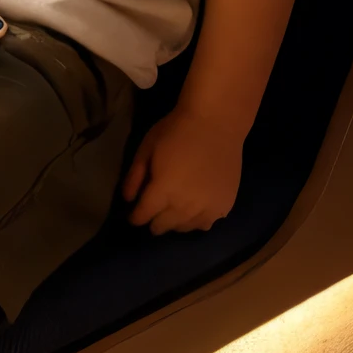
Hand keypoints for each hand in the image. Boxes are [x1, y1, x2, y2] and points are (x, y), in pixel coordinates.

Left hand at [122, 107, 242, 234]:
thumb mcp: (147, 147)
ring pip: (183, 229)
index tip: (134, 214)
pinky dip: (196, 221)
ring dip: (174, 222)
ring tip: (172, 210)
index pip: (143, 216)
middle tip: (153, 210)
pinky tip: (194, 209)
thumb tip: (128, 199)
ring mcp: (207, 209)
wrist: (216, 123)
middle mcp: (185, 206)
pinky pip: (205, 225)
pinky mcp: (224, 206)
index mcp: (163, 190)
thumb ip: (135, 176)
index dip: (135, 217)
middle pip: (162, 226)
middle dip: (153, 220)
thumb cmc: (177, 131)